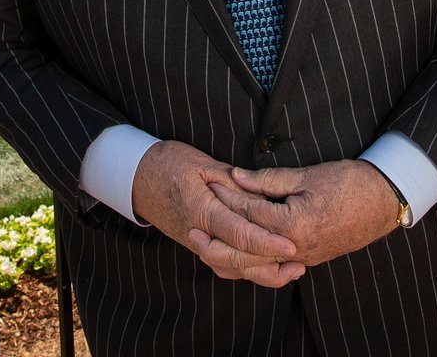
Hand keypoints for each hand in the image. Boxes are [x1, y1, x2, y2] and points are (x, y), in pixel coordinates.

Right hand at [131, 140, 305, 287]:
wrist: (137, 177)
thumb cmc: (169, 163)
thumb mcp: (201, 162)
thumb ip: (231, 180)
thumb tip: (259, 193)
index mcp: (202, 210)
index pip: (239, 233)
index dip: (267, 242)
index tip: (290, 245)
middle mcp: (198, 233)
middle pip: (237, 259)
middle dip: (270, 264)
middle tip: (299, 261)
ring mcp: (195, 242)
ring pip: (229, 268)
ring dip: (260, 273)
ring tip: (289, 269)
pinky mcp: (195, 244)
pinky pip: (221, 265)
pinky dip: (243, 270)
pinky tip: (263, 266)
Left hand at [203, 160, 398, 266]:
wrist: (382, 202)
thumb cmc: (348, 183)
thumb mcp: (307, 175)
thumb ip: (269, 180)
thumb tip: (237, 176)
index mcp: (292, 225)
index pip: (248, 212)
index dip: (226, 195)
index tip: (208, 183)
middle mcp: (294, 248)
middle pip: (245, 246)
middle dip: (218, 234)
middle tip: (194, 222)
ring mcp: (302, 258)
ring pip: (256, 263)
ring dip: (230, 253)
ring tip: (208, 241)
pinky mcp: (308, 260)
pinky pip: (272, 266)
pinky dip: (253, 261)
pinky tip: (240, 254)